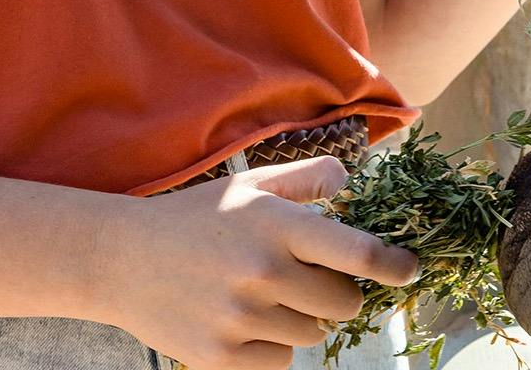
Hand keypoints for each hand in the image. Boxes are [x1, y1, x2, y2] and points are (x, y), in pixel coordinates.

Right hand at [94, 157, 418, 369]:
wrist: (119, 258)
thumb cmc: (197, 217)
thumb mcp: (251, 183)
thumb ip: (306, 179)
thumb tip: (350, 180)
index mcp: (276, 225)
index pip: (357, 254)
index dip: (394, 265)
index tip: (411, 270)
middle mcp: (263, 271)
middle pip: (342, 302)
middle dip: (339, 292)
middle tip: (311, 277)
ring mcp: (240, 318)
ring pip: (313, 334)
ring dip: (305, 319)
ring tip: (269, 295)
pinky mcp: (220, 357)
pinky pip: (281, 362)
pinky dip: (276, 348)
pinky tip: (248, 321)